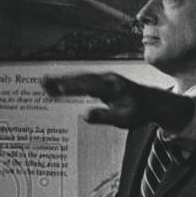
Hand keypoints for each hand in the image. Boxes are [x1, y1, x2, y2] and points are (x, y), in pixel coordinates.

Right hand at [42, 73, 192, 130]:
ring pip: (81, 77)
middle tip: (42, 83)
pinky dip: (71, 82)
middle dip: (61, 81)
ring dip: (63, 80)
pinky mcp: (103, 81)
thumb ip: (105, 116)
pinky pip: (85, 80)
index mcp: (113, 87)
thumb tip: (85, 115)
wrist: (153, 102)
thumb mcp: (124, 119)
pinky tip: (59, 86)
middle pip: (81, 78)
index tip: (57, 90)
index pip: (89, 86)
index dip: (72, 88)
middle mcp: (108, 79)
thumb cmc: (139, 112)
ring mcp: (105, 78)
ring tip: (45, 84)